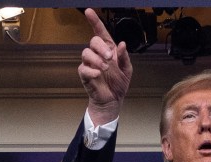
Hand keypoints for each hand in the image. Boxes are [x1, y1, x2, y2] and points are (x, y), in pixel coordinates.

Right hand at [78, 8, 132, 125]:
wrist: (113, 100)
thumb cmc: (119, 84)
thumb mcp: (127, 70)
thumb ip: (124, 57)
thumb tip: (122, 44)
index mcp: (108, 50)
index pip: (100, 32)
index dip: (95, 21)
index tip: (89, 11)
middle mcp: (98, 55)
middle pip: (93, 41)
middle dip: (101, 47)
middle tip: (109, 58)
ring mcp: (90, 64)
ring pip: (86, 53)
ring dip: (97, 60)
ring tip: (105, 69)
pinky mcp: (85, 74)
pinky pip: (83, 68)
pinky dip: (91, 70)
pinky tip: (98, 75)